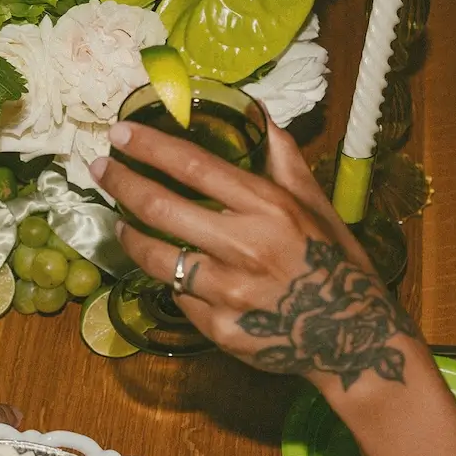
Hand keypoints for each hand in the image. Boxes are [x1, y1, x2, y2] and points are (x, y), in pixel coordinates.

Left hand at [89, 117, 420, 392]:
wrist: (354, 340)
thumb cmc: (335, 264)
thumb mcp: (317, 206)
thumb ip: (282, 160)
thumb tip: (257, 114)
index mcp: (270, 209)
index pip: (195, 166)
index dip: (150, 147)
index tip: (120, 134)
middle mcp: (246, 248)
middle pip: (161, 209)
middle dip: (121, 183)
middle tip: (100, 169)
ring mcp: (229, 294)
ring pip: (157, 259)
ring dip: (129, 236)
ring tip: (120, 223)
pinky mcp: (219, 330)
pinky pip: (179, 296)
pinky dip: (171, 279)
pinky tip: (169, 270)